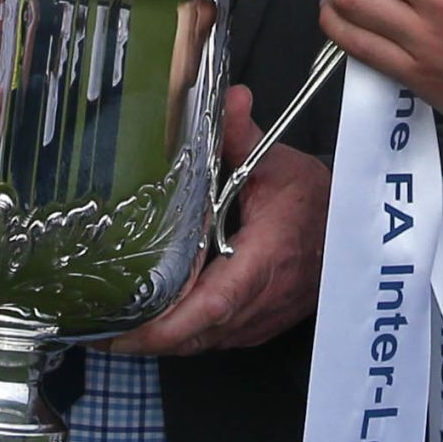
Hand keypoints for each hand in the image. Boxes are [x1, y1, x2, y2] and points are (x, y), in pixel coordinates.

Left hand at [111, 85, 324, 355]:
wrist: (352, 234)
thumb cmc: (315, 201)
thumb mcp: (279, 164)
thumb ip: (243, 136)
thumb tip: (229, 98)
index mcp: (266, 260)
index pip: (213, 304)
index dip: (165, 325)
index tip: (122, 330)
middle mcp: (261, 300)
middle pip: (194, 335)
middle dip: (141, 339)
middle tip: (90, 329)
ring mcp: (259, 321)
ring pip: (199, 343)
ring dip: (156, 339)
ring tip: (104, 327)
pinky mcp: (255, 327)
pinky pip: (210, 339)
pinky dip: (178, 334)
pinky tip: (145, 320)